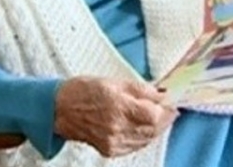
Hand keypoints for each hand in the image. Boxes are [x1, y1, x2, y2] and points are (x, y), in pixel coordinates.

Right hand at [54, 76, 177, 156]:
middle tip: (169, 107)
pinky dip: (144, 136)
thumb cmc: (84, 90)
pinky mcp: (110, 150)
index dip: (168, 108)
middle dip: (165, 118)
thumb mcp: (115, 81)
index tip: (172, 100)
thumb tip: (163, 93)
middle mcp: (116, 127)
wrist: (59, 109)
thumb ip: (142, 89)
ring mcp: (113, 141)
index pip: (155, 114)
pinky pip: (136, 145)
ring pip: (147, 139)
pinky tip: (143, 126)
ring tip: (157, 115)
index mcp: (118, 106)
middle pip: (153, 128)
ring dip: (156, 127)